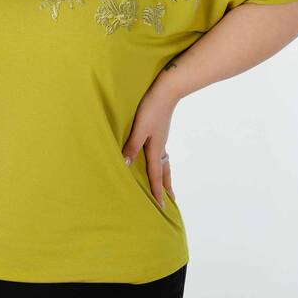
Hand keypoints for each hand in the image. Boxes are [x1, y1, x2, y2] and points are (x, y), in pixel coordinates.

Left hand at [121, 84, 179, 208]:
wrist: (167, 90)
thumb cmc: (151, 108)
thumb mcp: (139, 129)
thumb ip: (132, 146)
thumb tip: (126, 166)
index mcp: (155, 149)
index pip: (156, 175)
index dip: (157, 192)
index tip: (162, 208)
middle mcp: (160, 146)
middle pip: (164, 171)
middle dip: (166, 186)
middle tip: (171, 200)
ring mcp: (161, 138)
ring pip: (165, 162)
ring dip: (165, 174)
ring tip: (166, 183)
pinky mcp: (160, 130)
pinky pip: (162, 152)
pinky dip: (162, 161)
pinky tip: (157, 156)